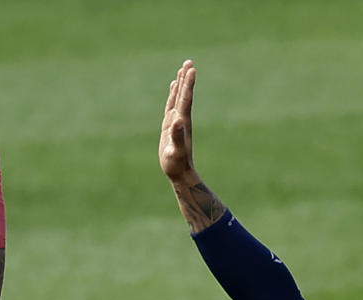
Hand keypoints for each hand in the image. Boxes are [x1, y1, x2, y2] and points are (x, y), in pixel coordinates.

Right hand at [159, 60, 196, 181]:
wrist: (180, 173)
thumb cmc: (176, 164)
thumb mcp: (175, 151)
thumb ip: (177, 136)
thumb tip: (178, 121)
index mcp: (183, 122)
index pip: (186, 99)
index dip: (188, 84)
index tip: (191, 69)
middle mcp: (181, 119)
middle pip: (184, 95)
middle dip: (186, 79)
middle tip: (188, 62)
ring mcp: (177, 122)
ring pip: (178, 98)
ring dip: (181, 84)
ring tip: (183, 70)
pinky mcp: (171, 126)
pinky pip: (172, 106)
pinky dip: (173, 95)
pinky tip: (174, 88)